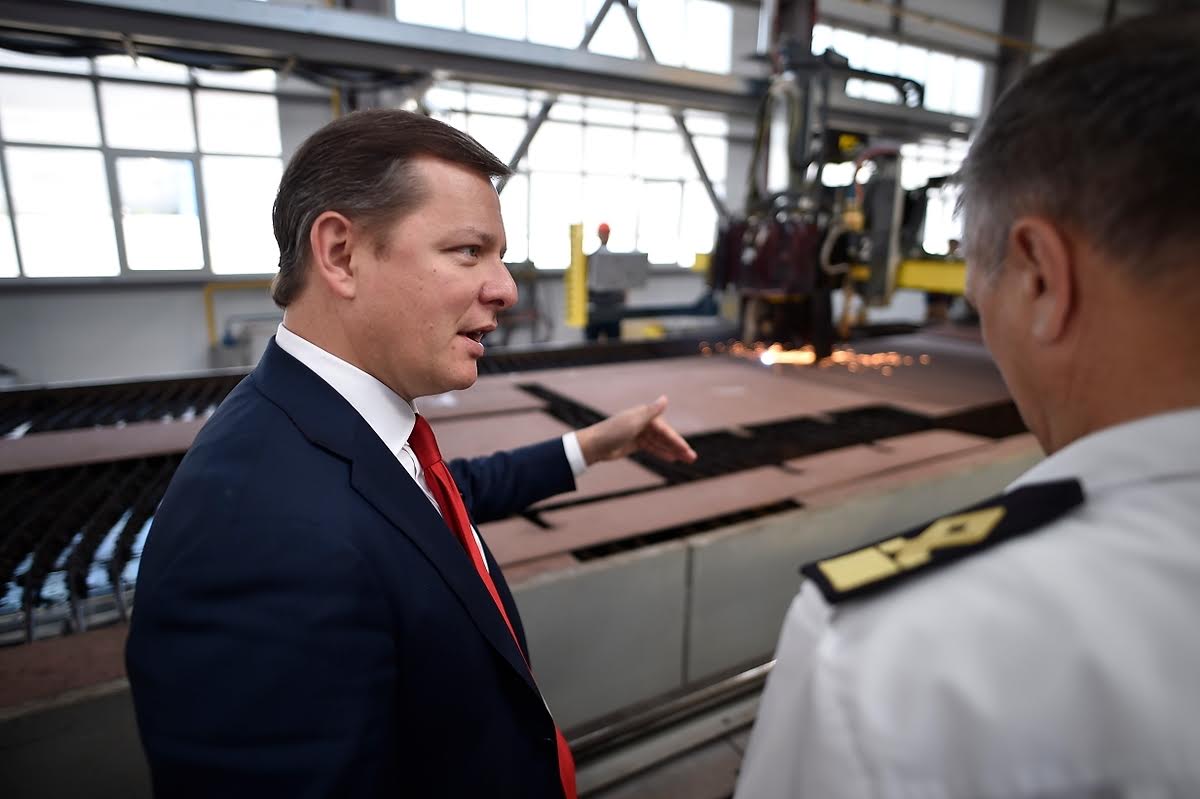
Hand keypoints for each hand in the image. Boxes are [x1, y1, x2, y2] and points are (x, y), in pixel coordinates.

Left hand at [576, 395, 696, 465]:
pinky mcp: (634, 443)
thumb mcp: (633, 422)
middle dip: (678, 447)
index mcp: (644, 415)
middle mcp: (643, 422)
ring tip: (686, 460)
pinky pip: (652, 448)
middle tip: (692, 458)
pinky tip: (671, 458)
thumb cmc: (612, 432)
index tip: (686, 450)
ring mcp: (639, 433)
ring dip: (672, 451)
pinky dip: (661, 452)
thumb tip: (665, 398)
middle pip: (664, 436)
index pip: (665, 430)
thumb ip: (651, 411)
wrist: (593, 445)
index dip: (676, 441)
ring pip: (659, 443)